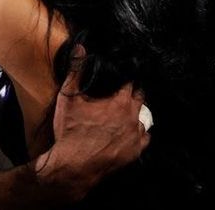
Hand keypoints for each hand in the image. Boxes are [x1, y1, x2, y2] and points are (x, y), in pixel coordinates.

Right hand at [36, 47, 149, 199]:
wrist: (73, 166)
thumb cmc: (70, 131)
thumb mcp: (68, 97)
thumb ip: (76, 70)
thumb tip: (80, 47)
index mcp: (120, 101)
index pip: (131, 82)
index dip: (126, 77)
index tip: (122, 76)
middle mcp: (132, 117)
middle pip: (139, 98)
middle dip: (132, 93)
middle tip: (123, 91)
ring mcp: (135, 136)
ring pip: (143, 118)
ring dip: (136, 113)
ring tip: (126, 112)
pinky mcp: (134, 152)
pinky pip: (145, 138)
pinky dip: (140, 132)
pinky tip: (131, 130)